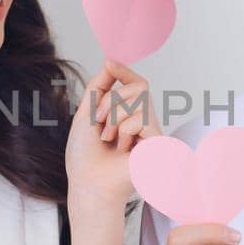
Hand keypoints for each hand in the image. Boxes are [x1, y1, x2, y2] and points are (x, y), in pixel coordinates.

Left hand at [65, 58, 161, 209]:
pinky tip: (123, 149)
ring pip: (139, 99)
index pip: (135, 84)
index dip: (125, 71)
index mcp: (127, 114)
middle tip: (98, 121)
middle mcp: (143, 120)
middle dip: (112, 98)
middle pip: (139, 85)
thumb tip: (110, 61)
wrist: (88, 182)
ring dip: (114, 117)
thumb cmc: (85, 156)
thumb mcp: (86, 114)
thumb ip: (99, 87)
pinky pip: (141, 117)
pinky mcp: (158, 141)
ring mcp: (152, 131)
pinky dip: (123, 130)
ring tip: (109, 139)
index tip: (110, 62)